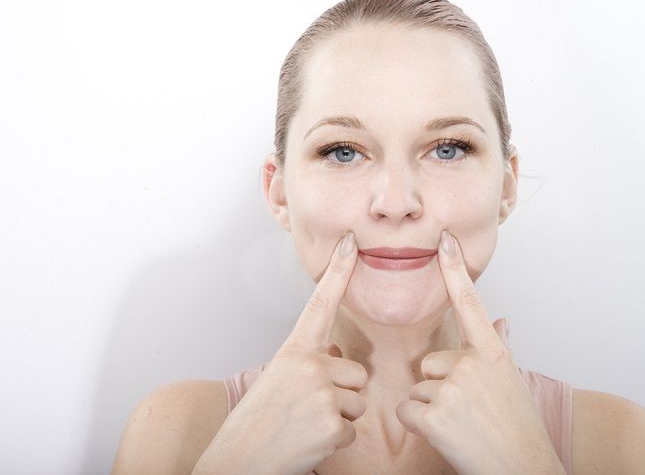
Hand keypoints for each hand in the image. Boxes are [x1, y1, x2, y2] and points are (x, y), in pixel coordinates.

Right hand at [193, 231, 367, 474]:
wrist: (235, 462)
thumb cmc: (255, 423)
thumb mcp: (277, 380)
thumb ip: (309, 363)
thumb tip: (338, 355)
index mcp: (293, 351)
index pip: (320, 304)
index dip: (338, 271)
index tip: (351, 242)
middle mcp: (309, 365)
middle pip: (356, 374)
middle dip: (341, 395)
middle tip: (305, 410)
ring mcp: (322, 393)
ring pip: (358, 403)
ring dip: (338, 419)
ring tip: (304, 426)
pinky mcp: (332, 423)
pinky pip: (353, 430)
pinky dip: (335, 442)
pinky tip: (309, 443)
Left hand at [394, 229, 565, 474]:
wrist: (524, 470)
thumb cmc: (520, 430)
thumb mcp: (515, 383)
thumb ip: (501, 349)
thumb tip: (501, 320)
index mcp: (493, 354)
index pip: (471, 304)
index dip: (455, 271)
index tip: (445, 240)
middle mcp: (473, 365)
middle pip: (430, 364)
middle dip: (438, 387)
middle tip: (467, 412)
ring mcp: (453, 389)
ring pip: (418, 388)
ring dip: (430, 409)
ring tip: (461, 426)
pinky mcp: (435, 415)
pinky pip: (408, 410)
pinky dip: (419, 425)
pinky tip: (445, 437)